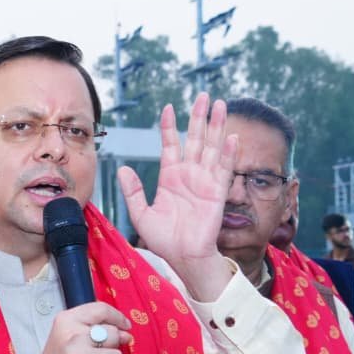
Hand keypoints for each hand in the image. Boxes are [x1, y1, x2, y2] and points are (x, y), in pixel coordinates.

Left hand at [118, 94, 237, 300]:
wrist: (182, 257)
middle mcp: (189, 175)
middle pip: (195, 139)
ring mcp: (205, 181)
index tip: (168, 108)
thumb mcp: (141, 214)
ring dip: (216, 126)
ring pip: (212, 147)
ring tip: (220, 105)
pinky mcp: (217, 192)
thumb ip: (133, 191)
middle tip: (203, 95)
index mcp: (170, 177)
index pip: (171, 145)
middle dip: (199, 117)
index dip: (170, 127)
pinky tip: (231, 136)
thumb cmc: (162, 240)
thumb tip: (123, 169)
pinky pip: (224, 169)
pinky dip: (228, 153)